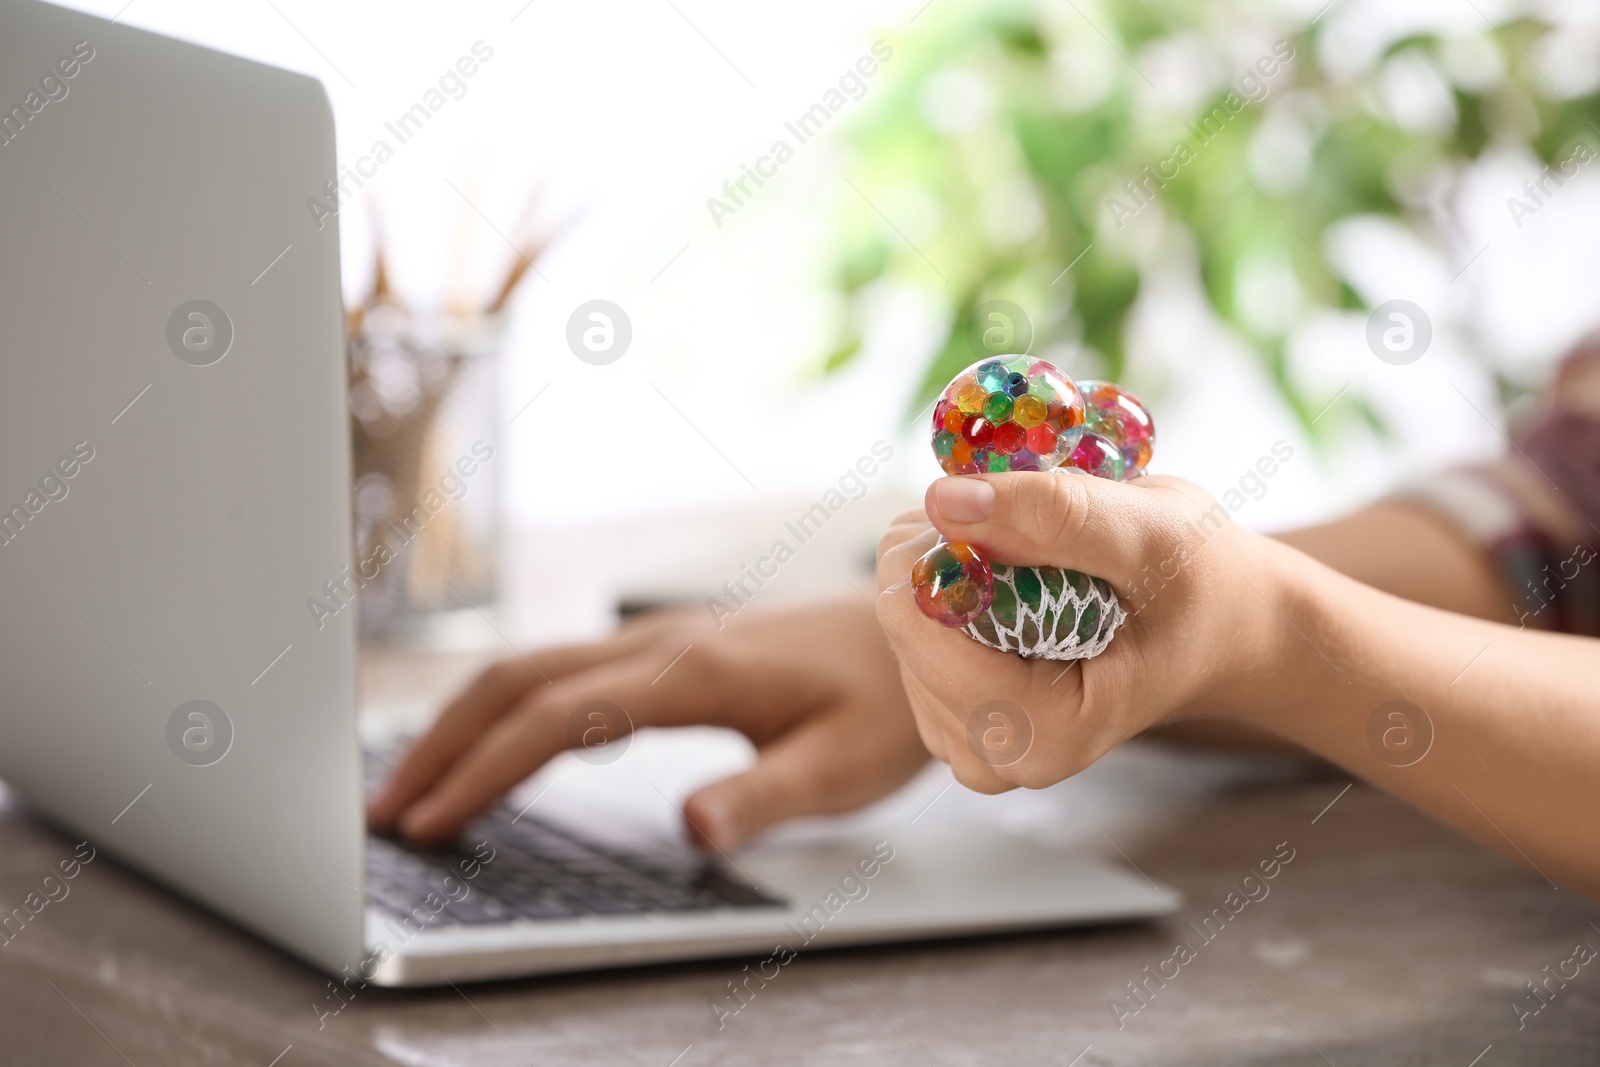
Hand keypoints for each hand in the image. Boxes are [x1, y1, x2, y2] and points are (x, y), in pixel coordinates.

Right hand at [367, 599, 928, 849]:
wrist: (925, 629)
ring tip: (419, 784)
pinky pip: (568, 670)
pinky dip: (511, 708)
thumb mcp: (843, 766)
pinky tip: (503, 750)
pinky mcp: (675, 650)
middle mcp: (666, 645)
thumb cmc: (891, 700)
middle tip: (387, 810)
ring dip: (467, 721)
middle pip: (519, 679)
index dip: (483, 770)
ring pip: (536, 666)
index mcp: (696, 673)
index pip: (558, 718)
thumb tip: (689, 826)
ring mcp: (666, 640)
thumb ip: (764, 796)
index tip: (429, 821)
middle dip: (443, 742)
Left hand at [875, 472, 1284, 792]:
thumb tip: (941, 500)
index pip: (916, 628)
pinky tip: (1016, 581)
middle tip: (1022, 522)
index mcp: (1039, 736)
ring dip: (950, 569)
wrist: (1228, 623)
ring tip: (1035, 555)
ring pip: (901, 625)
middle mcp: (993, 756)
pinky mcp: (955, 716)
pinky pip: (914, 633)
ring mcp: (969, 742)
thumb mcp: (1149, 534)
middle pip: (901, 627)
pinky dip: (953, 589)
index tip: (996, 504)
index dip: (938, 547)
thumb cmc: (1201, 582)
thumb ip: (1053, 516)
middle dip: (946, 555)